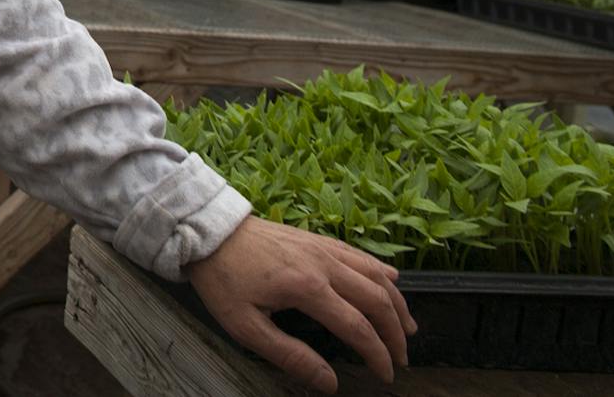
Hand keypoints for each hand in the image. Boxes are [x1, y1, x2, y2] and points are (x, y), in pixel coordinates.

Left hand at [186, 216, 415, 391]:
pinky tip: (391, 281)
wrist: (205, 231)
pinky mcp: (316, 238)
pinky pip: (359, 254)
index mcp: (307, 288)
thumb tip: (329, 383)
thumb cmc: (222, 279)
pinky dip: (381, 271)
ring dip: (396, 302)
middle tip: (402, 357)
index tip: (387, 375)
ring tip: (409, 327)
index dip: (378, 354)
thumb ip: (290, 355)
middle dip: (396, 333)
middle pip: (376, 300)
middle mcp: (323, 264)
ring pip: (375, 274)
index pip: (358, 328)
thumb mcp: (246, 326)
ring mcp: (322, 247)